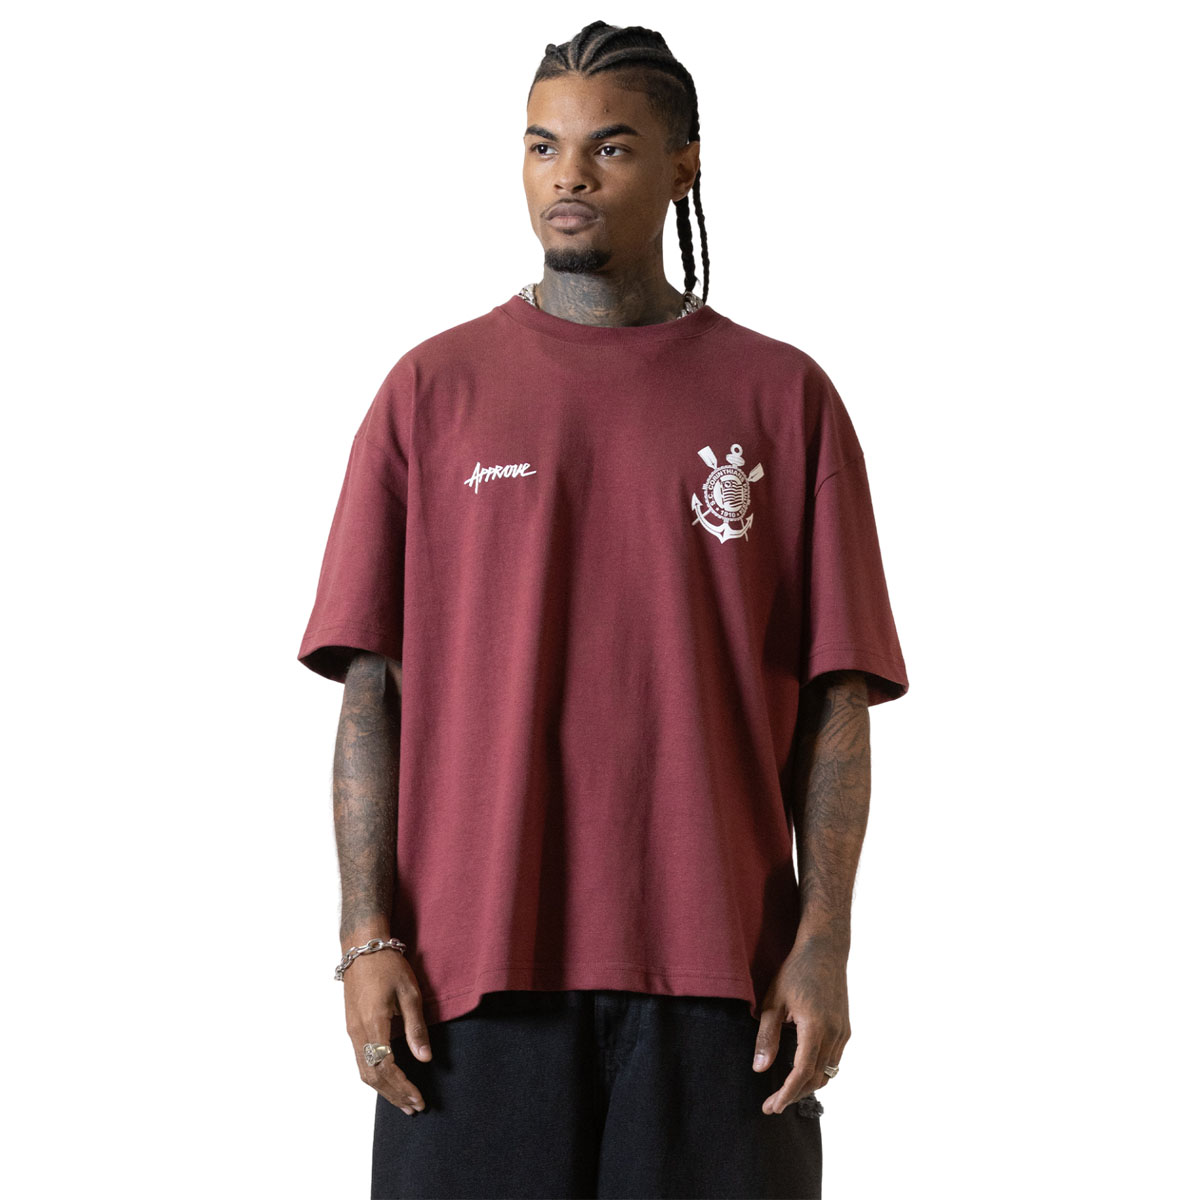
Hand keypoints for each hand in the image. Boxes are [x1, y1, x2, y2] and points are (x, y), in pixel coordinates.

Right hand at [344, 948, 432, 1114]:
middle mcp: (358, 1032)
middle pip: (373, 1076)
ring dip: (384, 1089)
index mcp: (373, 1024)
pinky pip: (361, 1060)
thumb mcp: (410, 993)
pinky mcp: (352, 1027)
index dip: (402, 1087)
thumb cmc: (388, 965)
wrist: (361, 948)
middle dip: (394, 1095)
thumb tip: (425, 1058)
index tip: (419, 1100)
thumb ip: (416, 1028)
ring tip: (404, 1101)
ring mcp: (352, 1031)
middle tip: (415, 1107)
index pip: (386, 1068)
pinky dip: (375, 1076)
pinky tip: (389, 1079)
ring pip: (364, 1071)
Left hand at [752, 933, 849, 1113]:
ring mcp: (843, 1033)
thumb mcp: (774, 1001)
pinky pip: (833, 1060)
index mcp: (816, 1028)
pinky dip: (818, 1072)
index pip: (802, 1073)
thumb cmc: (795, 971)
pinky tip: (801, 1071)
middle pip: (816, 1078)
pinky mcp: (845, 1029)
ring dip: (807, 1086)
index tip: (772, 1107)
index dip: (786, 1093)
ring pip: (827, 1072)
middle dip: (794, 1095)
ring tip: (785, 1092)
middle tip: (772, 1104)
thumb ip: (767, 1036)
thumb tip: (760, 1069)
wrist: (825, 949)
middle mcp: (834, 1035)